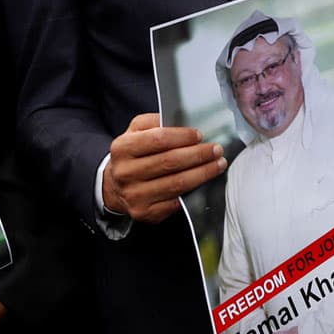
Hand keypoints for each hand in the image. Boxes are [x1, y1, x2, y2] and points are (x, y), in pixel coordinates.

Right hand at [100, 113, 225, 223]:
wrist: (114, 187)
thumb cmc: (132, 155)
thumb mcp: (136, 131)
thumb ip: (155, 122)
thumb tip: (183, 120)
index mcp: (122, 148)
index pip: (158, 139)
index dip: (182, 137)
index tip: (199, 135)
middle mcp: (125, 173)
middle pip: (170, 162)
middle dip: (199, 155)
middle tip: (216, 150)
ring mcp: (135, 195)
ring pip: (177, 183)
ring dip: (203, 173)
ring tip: (218, 164)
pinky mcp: (145, 212)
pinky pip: (176, 201)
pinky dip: (194, 191)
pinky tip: (205, 182)